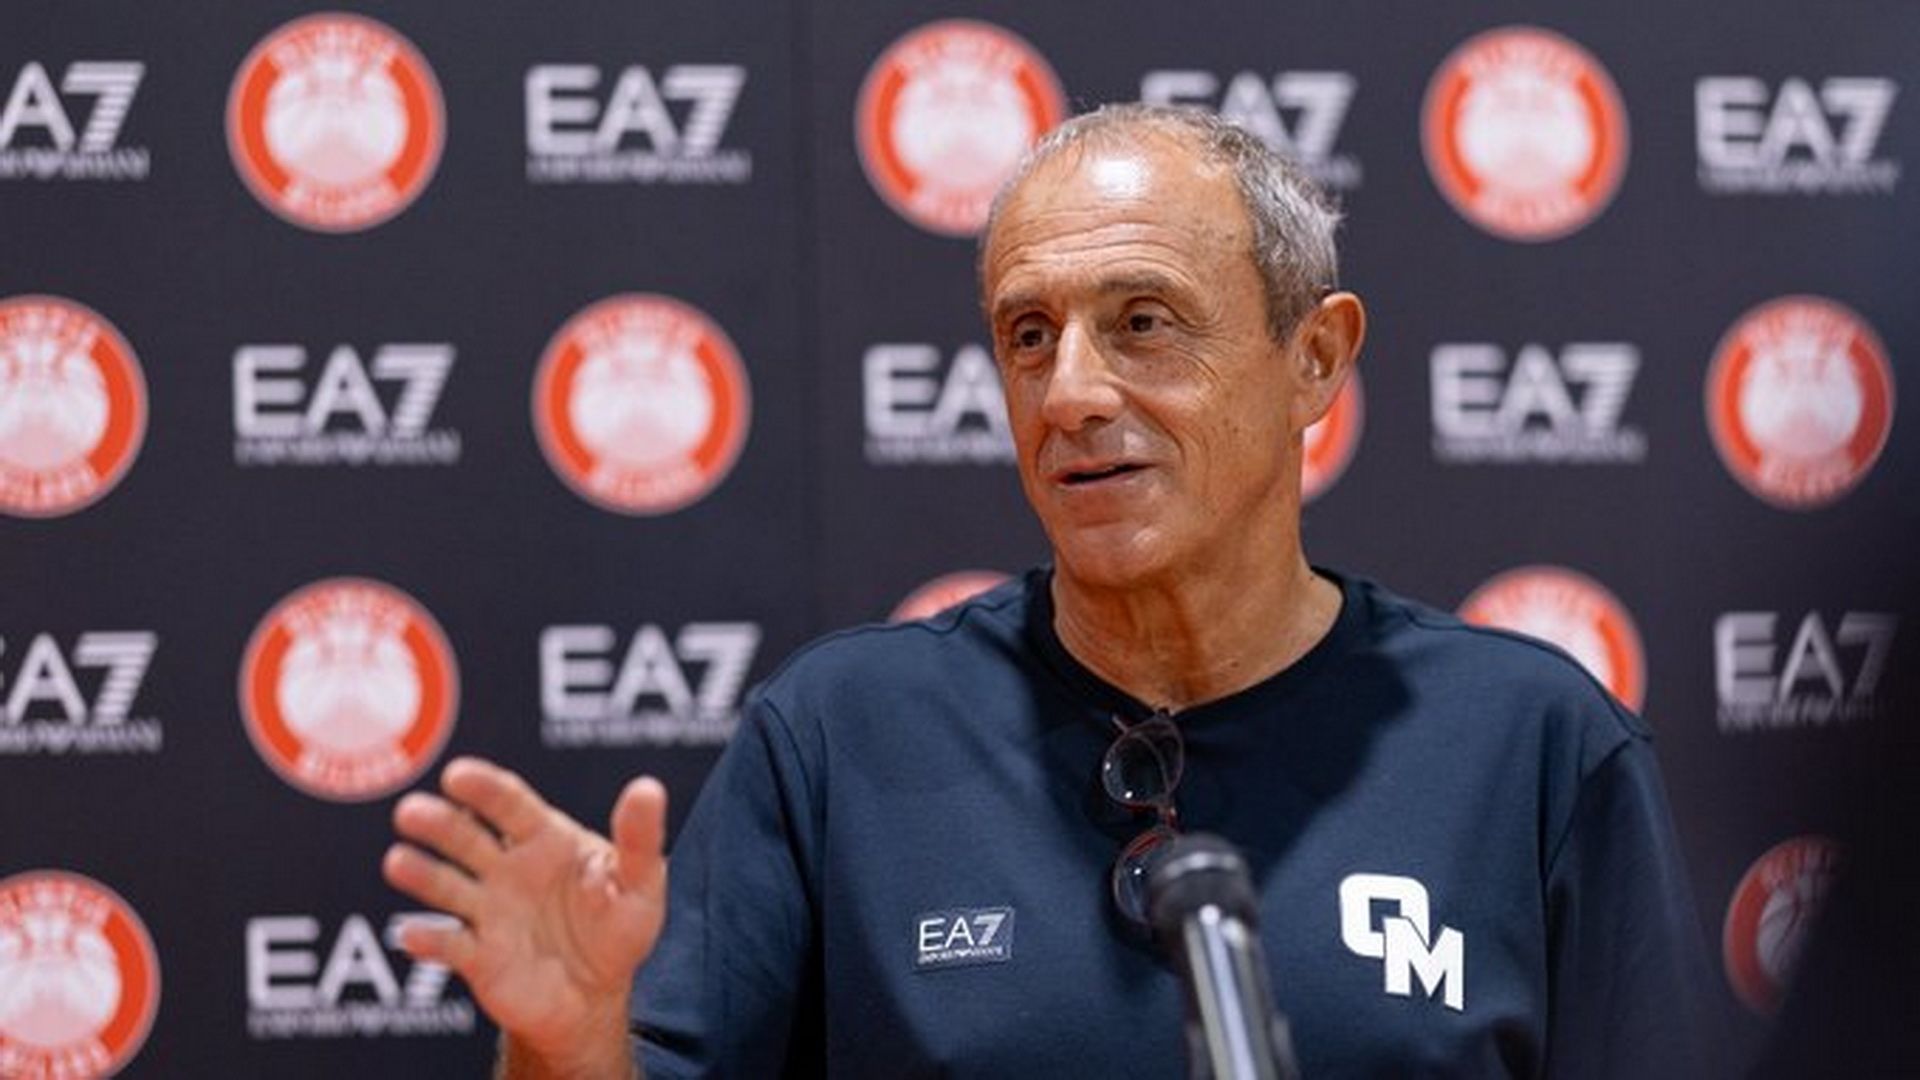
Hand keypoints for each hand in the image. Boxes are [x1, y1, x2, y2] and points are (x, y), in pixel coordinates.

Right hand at [383, 757, 666, 1070]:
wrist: (597, 996)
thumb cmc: (618, 928)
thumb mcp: (641, 883)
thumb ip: (639, 839)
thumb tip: (648, 789)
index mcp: (545, 840)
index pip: (510, 805)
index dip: (484, 789)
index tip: (456, 775)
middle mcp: (507, 869)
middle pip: (466, 838)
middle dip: (439, 823)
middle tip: (411, 812)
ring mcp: (487, 911)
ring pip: (446, 885)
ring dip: (421, 873)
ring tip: (398, 862)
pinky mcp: (477, 957)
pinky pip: (448, 945)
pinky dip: (429, 940)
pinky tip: (414, 934)